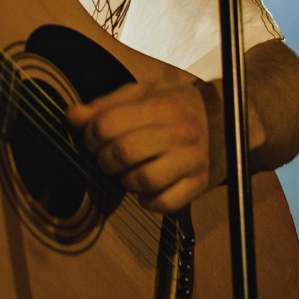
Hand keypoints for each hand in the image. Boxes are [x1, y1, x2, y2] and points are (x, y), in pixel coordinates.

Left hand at [67, 74, 230, 214]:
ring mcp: (192, 160)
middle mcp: (180, 132)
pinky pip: (164, 204)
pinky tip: (145, 188)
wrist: (228, 119)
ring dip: (124, 181)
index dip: (89, 135)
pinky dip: (146, 201)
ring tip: (127, 171)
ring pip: (142, 181)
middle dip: (103, 159)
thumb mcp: (141, 93)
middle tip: (107, 157)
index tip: (93, 138)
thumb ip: (105, 105)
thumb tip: (70, 115)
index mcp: (161, 105)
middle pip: (122, 153)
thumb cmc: (175, 105)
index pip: (108, 124)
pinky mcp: (200, 184)